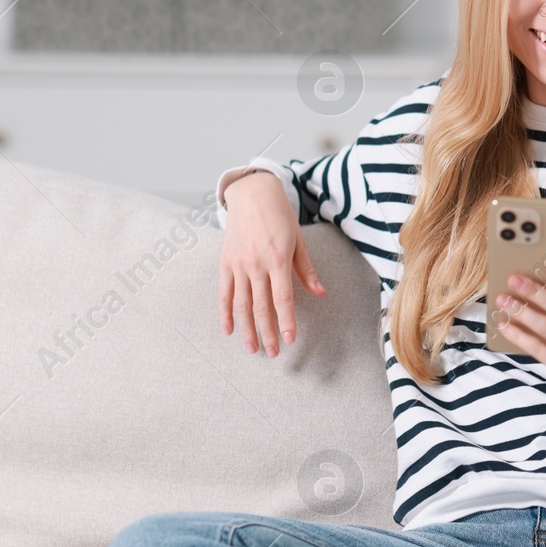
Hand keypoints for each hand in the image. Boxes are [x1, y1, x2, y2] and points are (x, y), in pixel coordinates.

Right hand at [218, 172, 326, 355]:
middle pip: (261, 307)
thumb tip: (321, 293)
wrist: (252, 194)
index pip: (283, 298)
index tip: (290, 339)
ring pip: (241, 304)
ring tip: (253, 349)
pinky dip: (225, 313)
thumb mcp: (298, 240)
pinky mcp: (225, 262)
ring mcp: (238, 264)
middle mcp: (256, 264)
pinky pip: (224, 293)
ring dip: (247, 329)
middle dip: (268, 332)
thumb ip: (307, 270)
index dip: (286, 321)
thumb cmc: (280, 216)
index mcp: (278, 259)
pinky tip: (229, 330)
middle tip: (273, 353)